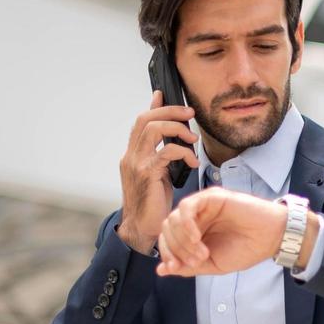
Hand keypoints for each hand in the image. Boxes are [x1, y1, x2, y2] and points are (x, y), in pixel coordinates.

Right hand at [117, 90, 197, 254]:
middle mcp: (131, 156)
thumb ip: (162, 154)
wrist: (141, 229)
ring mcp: (136, 164)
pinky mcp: (147, 174)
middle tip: (190, 114)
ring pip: (154, 129)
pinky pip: (167, 151)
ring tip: (192, 141)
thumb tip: (172, 138)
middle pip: (146, 119)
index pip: (141, 122)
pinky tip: (193, 163)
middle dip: (171, 111)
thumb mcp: (158, 174)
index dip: (154, 106)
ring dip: (178, 129)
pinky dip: (184, 153)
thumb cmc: (153, 203)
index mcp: (132, 154)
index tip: (164, 94)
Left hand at [155, 188, 318, 277]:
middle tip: (196, 261)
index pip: (168, 240)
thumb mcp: (212, 265)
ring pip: (174, 218)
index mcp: (194, 233)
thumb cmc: (246, 249)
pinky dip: (186, 224)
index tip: (177, 267)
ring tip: (201, 253)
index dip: (167, 254)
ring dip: (182, 240)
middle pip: (167, 229)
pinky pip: (187, 207)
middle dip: (177, 250)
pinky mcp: (212, 197)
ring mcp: (203, 207)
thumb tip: (161, 270)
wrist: (270, 238)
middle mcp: (196, 218)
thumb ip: (187, 267)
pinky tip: (196, 238)